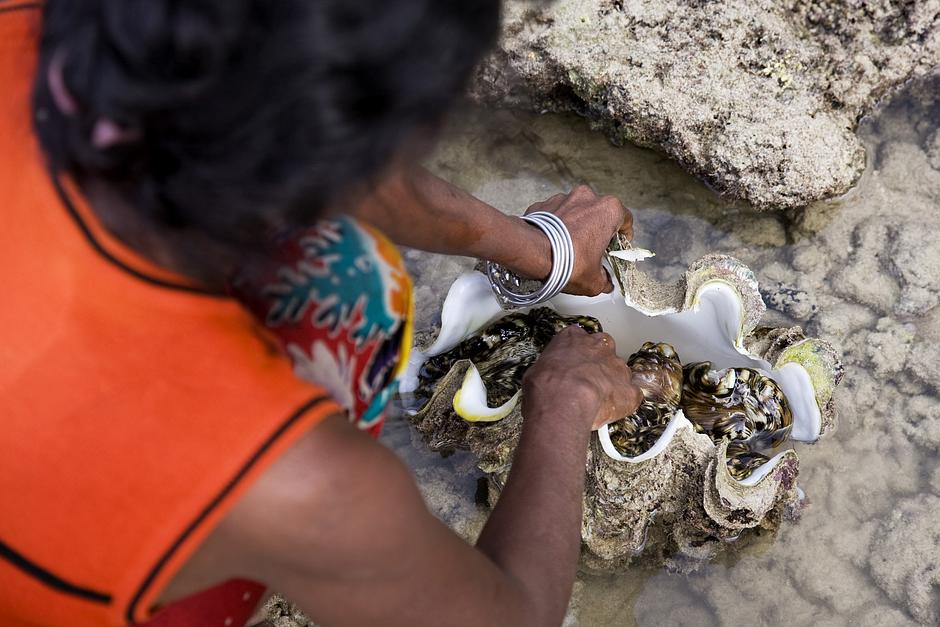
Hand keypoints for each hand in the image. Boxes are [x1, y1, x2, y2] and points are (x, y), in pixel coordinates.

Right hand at [522, 326, 643, 430]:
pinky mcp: (630, 389)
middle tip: (585, 383)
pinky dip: (623, 403)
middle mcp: (599, 345)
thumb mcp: (536, 371)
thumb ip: (550, 370)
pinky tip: (611, 412)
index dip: (575, 354)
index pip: (577, 339)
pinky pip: (630, 395)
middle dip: (597, 365)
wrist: (564, 400)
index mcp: (573, 337)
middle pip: (602, 350)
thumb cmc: (545, 385)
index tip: (570, 366)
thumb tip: (547, 382)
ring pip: (618, 372)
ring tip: (596, 402)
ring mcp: (617, 366)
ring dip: (611, 384)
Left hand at [524, 185, 632, 295]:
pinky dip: (556, 225)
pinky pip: (555, 214)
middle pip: (600, 213)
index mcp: (608, 210)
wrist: (530, 253)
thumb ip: (604, 281)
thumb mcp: (594, 281)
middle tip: (594, 249)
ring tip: (570, 247)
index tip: (618, 247)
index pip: (625, 220)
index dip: (624, 236)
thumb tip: (605, 283)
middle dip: (598, 230)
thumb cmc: (567, 262)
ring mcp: (563, 198)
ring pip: (576, 212)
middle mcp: (587, 197)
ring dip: (577, 225)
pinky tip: (553, 243)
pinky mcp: (544, 204)